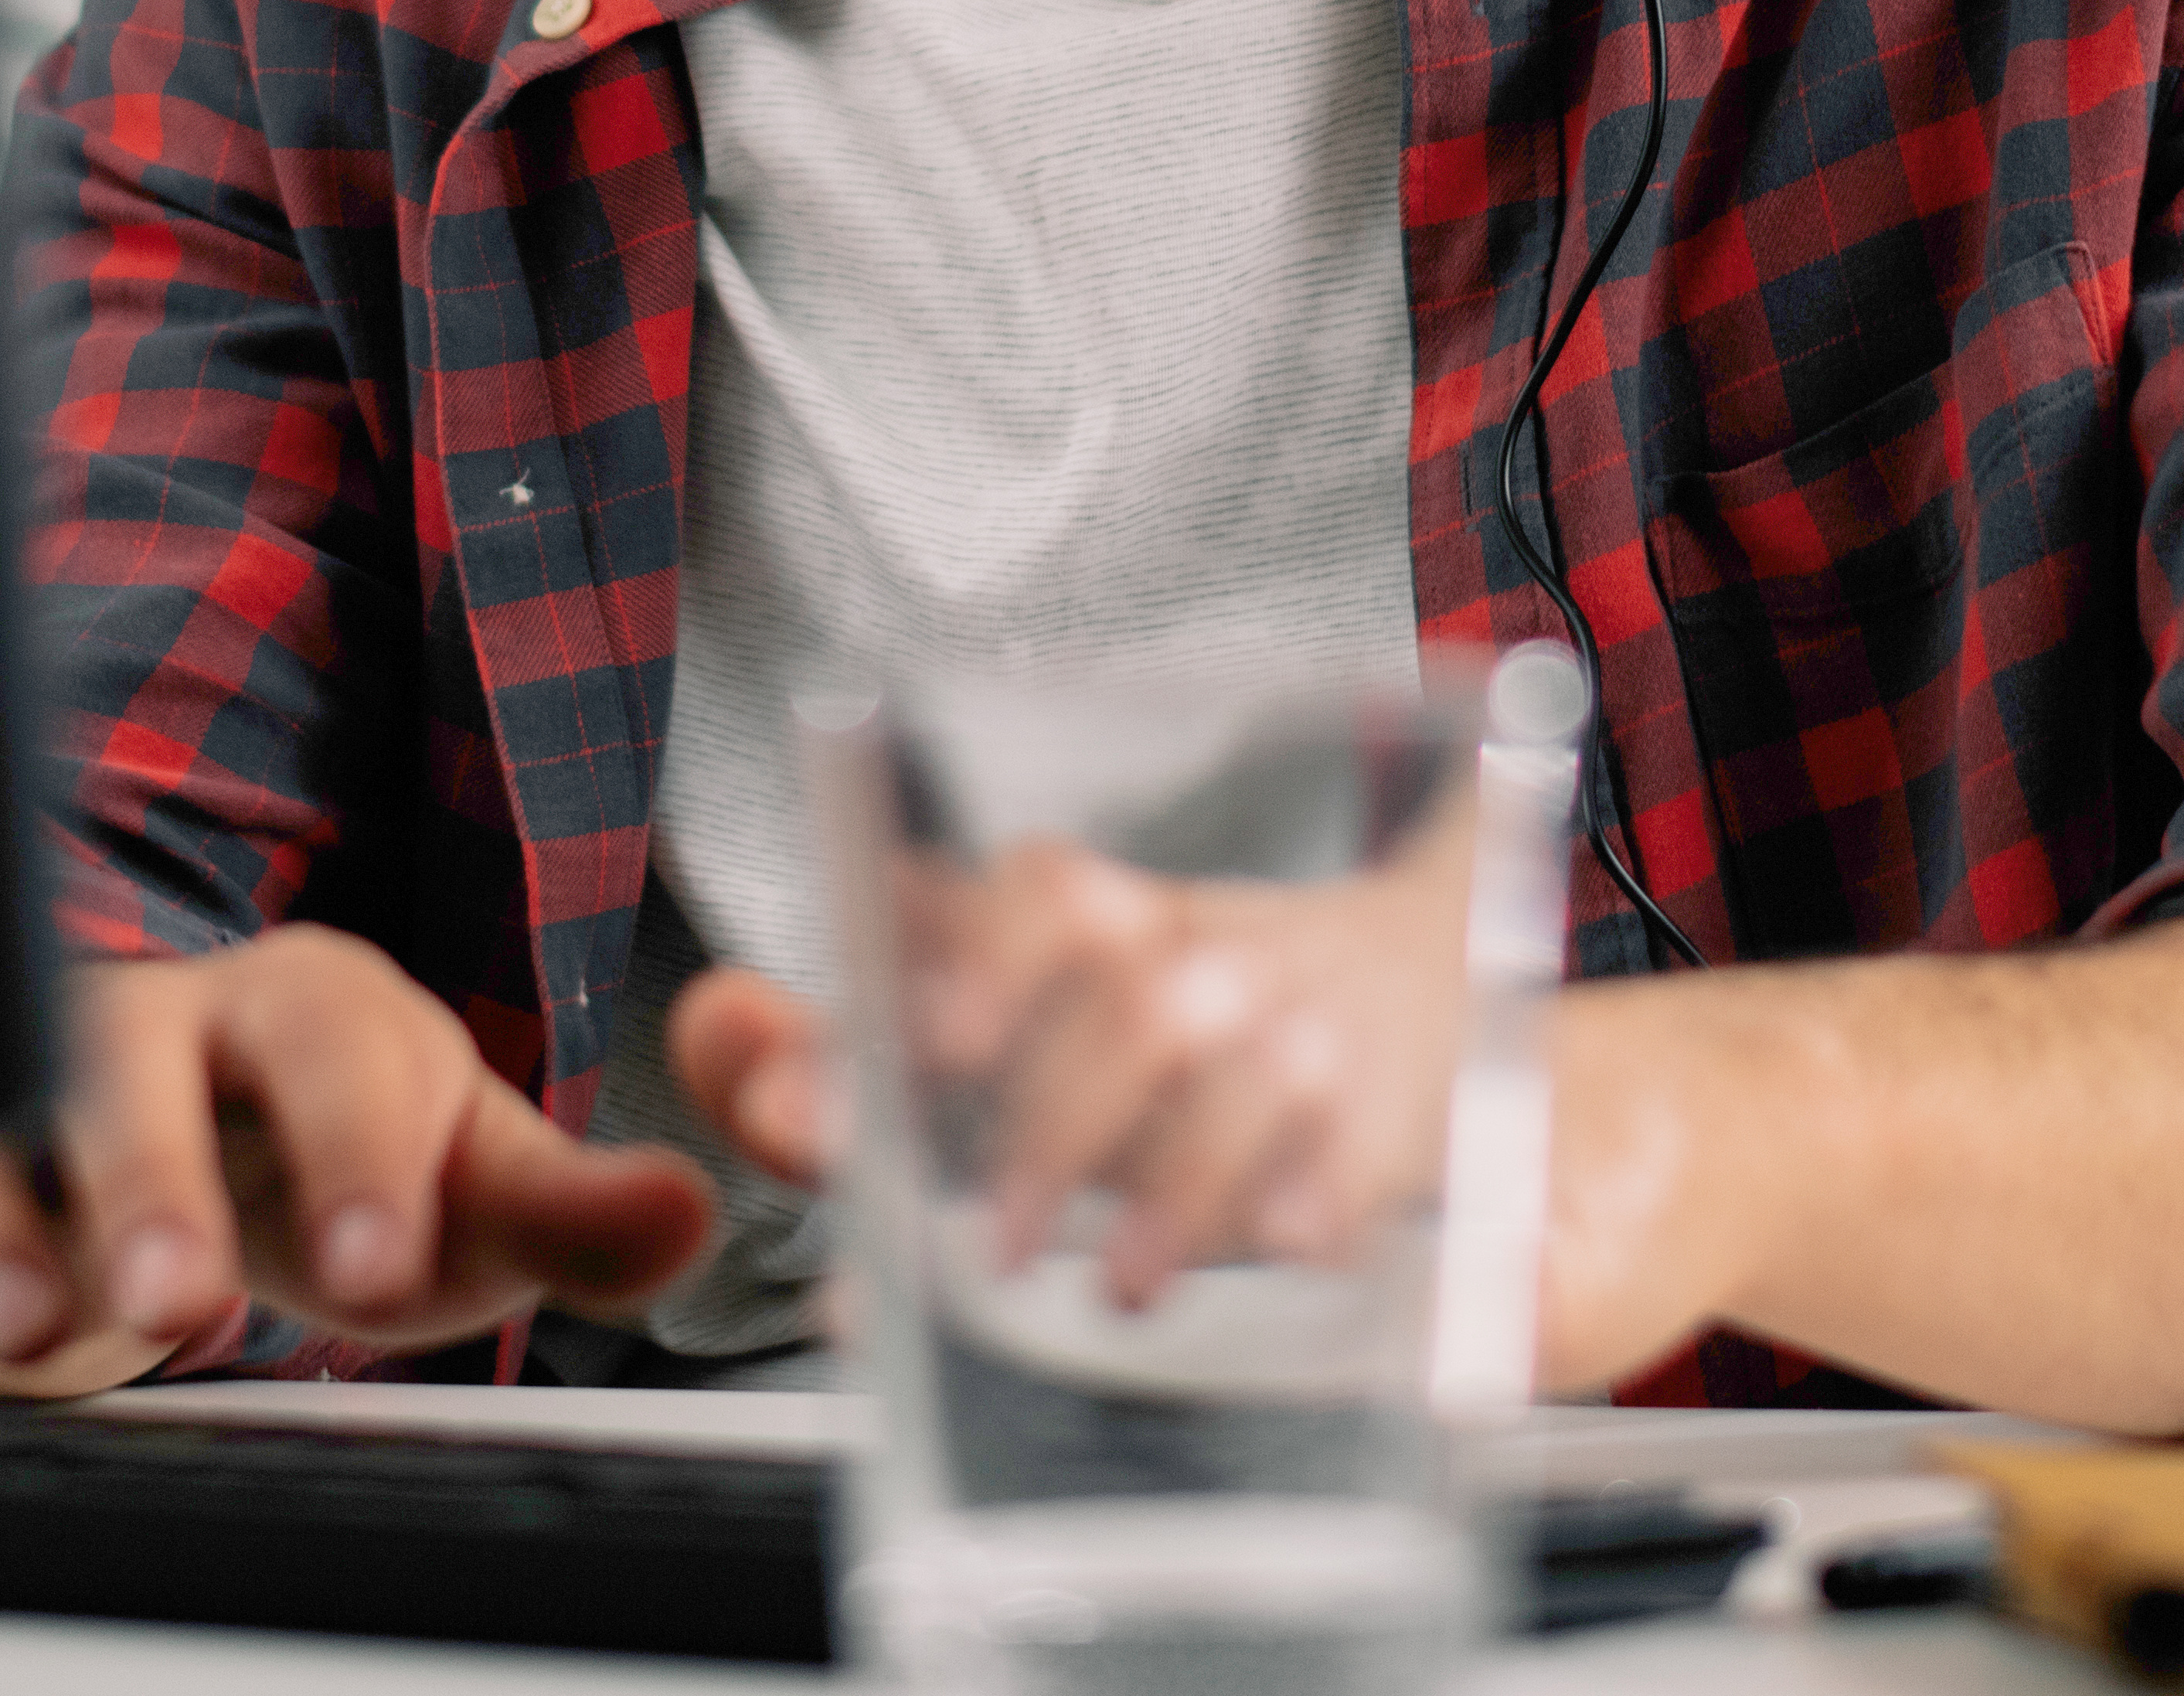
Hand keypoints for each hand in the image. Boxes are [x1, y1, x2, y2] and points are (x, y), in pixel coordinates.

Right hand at [0, 924, 721, 1390]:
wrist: (190, 1129)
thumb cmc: (329, 1157)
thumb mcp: (454, 1185)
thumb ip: (564, 1211)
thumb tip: (694, 1216)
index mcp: (309, 1005)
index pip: (338, 1048)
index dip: (360, 1152)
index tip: (381, 1269)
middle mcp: (157, 1006)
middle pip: (138, 1053)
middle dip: (152, 1175)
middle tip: (180, 1303)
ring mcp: (16, 1050)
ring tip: (29, 1324)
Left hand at [883, 806, 1480, 1308]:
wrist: (1426, 974)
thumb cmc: (1203, 1002)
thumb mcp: (1073, 988)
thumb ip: (913, 1028)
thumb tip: (757, 1073)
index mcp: (1122, 920)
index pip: (1049, 897)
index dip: (992, 955)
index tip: (941, 1036)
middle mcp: (1216, 957)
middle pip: (1133, 1012)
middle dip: (1058, 1132)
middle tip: (996, 1241)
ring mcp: (1311, 1027)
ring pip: (1243, 1084)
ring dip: (1174, 1194)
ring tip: (1119, 1286)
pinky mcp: (1395, 1109)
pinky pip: (1362, 1150)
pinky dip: (1320, 1198)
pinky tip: (1283, 1245)